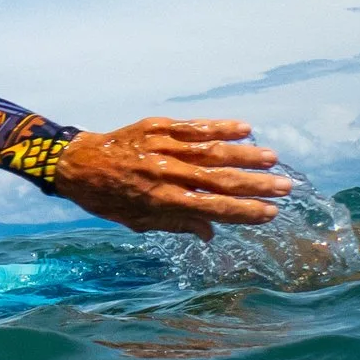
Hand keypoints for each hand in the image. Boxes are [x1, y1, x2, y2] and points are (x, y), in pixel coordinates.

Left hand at [54, 118, 293, 240]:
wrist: (73, 163)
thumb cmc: (106, 198)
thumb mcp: (136, 221)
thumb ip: (176, 224)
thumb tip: (212, 233)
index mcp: (161, 201)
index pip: (213, 209)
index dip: (244, 212)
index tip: (271, 213)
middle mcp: (165, 174)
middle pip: (220, 180)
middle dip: (256, 185)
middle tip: (285, 188)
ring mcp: (162, 147)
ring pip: (211, 151)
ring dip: (245, 154)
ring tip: (272, 159)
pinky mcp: (156, 127)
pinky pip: (193, 127)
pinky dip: (219, 127)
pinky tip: (244, 128)